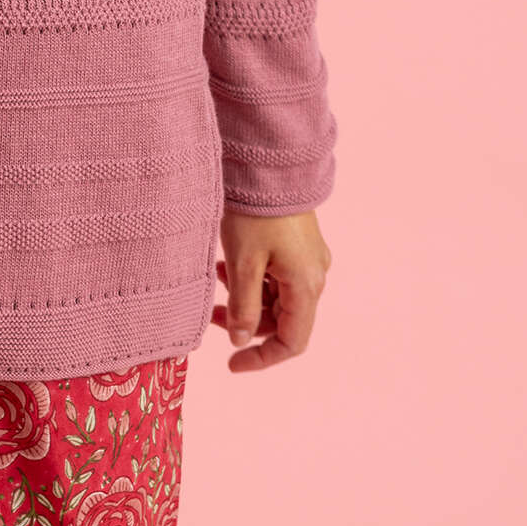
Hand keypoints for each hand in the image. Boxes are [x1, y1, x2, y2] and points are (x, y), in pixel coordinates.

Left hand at [211, 208, 331, 371]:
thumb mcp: (243, 262)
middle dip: (248, 324)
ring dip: (248, 299)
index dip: (262, 358)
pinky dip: (254, 279)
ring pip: (278, 296)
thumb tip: (240, 340)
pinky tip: (227, 266)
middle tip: (211, 317)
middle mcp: (314, 274)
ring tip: (216, 282)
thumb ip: (243, 306)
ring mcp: (309, 257)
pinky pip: (278, 275)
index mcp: (306, 285)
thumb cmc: (256, 211)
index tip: (232, 363)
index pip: (292, 342)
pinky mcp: (299, 242)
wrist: (270, 162)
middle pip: (284, 320)